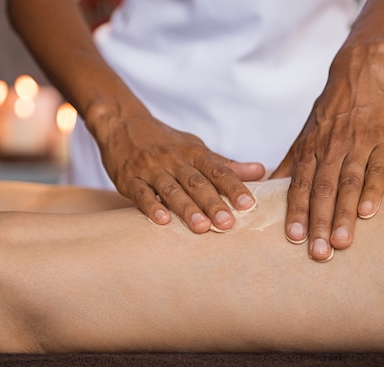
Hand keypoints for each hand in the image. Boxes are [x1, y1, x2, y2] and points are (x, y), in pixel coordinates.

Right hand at [98, 114, 264, 232]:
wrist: (122, 123)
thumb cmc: (166, 142)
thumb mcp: (196, 148)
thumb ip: (226, 164)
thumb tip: (261, 171)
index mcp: (194, 153)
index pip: (219, 171)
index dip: (234, 187)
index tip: (250, 205)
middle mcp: (175, 160)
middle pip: (197, 183)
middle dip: (213, 204)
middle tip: (228, 224)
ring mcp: (151, 169)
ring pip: (171, 190)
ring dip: (187, 209)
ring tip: (201, 227)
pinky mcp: (129, 179)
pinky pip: (141, 193)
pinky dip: (151, 206)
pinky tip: (162, 220)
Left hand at [271, 54, 383, 260]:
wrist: (359, 74)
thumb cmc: (329, 114)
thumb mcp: (304, 137)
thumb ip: (289, 166)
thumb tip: (265, 191)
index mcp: (309, 152)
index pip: (299, 187)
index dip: (296, 212)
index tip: (293, 238)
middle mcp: (329, 150)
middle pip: (321, 190)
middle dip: (318, 223)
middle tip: (318, 253)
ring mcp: (356, 145)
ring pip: (347, 183)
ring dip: (344, 214)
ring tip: (341, 242)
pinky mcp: (383, 141)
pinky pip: (378, 168)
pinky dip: (373, 190)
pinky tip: (369, 213)